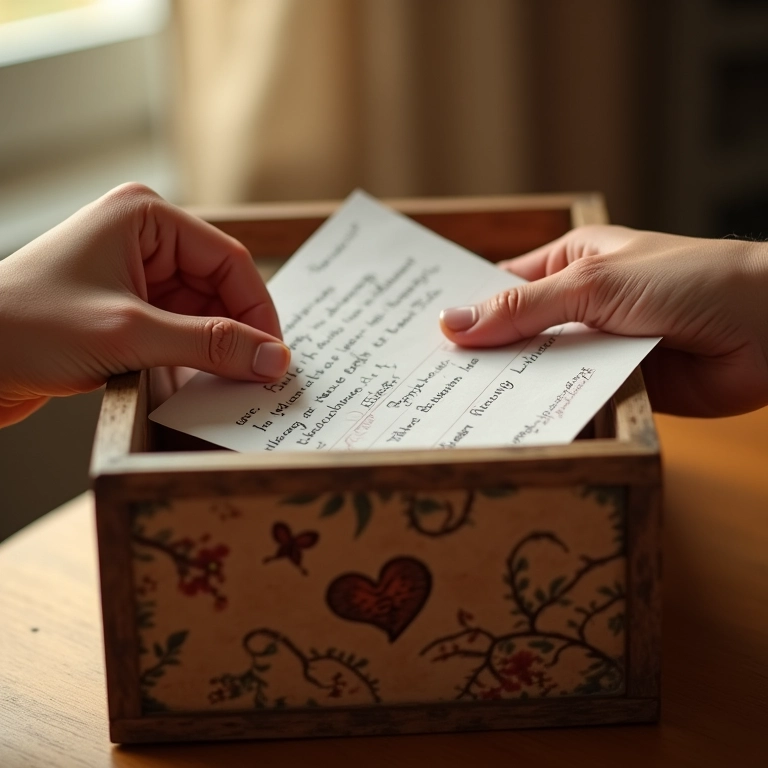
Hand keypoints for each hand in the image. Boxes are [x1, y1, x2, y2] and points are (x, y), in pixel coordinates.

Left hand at [0, 183, 289, 426]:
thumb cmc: (25, 327)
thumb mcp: (131, 335)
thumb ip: (210, 345)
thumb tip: (274, 359)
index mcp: (146, 217)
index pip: (229, 261)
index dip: (258, 310)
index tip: (274, 357)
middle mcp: (144, 239)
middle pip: (219, 289)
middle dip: (236, 333)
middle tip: (256, 378)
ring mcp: (134, 275)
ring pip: (201, 314)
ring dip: (212, 350)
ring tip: (224, 387)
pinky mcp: (124, 309)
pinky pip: (177, 331)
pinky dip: (188, 359)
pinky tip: (192, 386)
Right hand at [440, 225, 767, 416]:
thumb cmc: (689, 280)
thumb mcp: (592, 286)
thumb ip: (521, 309)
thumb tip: (452, 324)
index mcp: (572, 263)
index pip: (503, 286)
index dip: (466, 309)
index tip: (424, 337)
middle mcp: (582, 304)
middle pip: (518, 332)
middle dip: (485, 353)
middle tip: (431, 380)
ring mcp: (600, 345)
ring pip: (543, 367)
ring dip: (515, 383)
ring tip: (460, 406)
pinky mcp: (619, 384)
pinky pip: (574, 395)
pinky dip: (551, 406)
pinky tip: (515, 421)